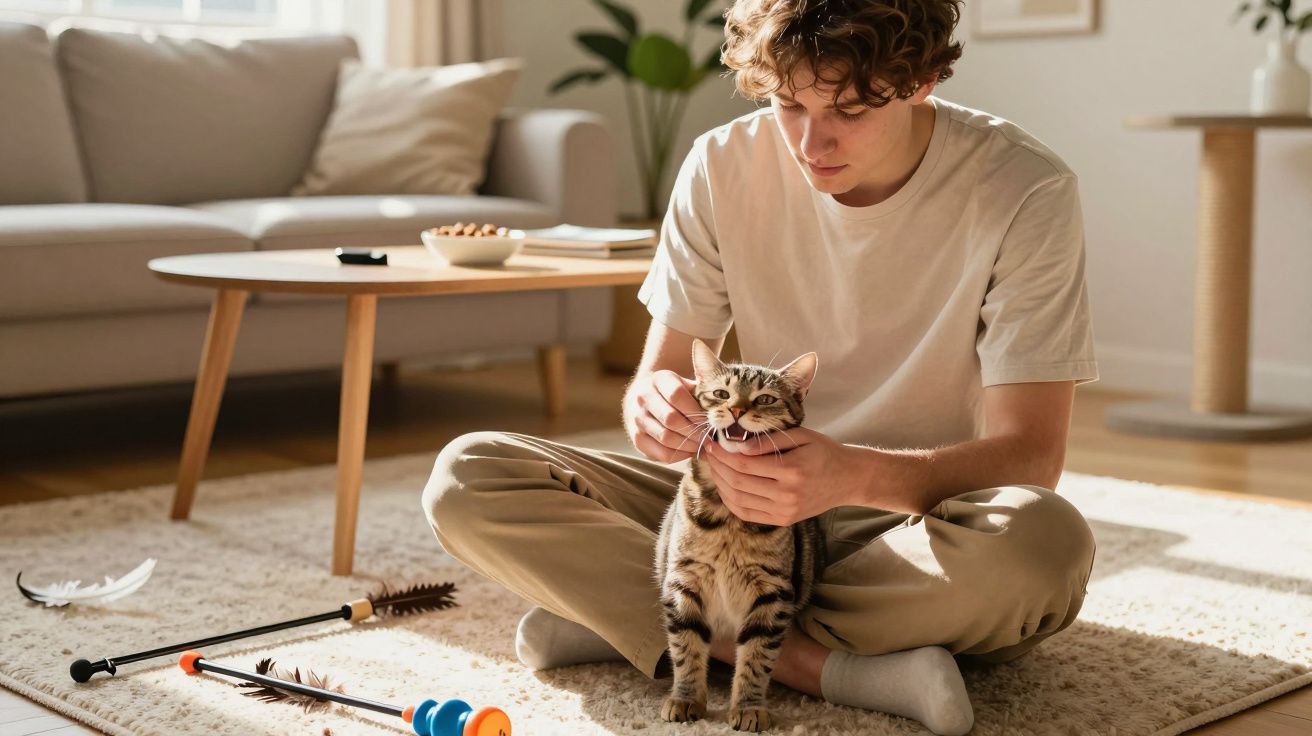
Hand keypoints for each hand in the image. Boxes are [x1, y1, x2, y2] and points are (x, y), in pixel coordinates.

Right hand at [623, 370, 707, 462]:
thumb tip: (725, 410)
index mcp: (659, 379)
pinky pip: (660, 453)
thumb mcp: (687, 384)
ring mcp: (637, 418)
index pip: (676, 395)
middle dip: (694, 431)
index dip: (695, 411)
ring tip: (702, 445)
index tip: (710, 421)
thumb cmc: (676, 392)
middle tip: (709, 438)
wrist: (646, 398)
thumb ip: (704, 393)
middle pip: (670, 419)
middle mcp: (643, 397)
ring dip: (688, 445)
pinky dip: (679, 455)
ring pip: (665, 437)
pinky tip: (690, 451)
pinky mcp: (636, 438)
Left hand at [702, 427, 868, 525]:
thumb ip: (769, 441)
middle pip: (738, 482)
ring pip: (738, 500)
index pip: (744, 464)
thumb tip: (738, 445)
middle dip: (717, 467)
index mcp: (791, 471)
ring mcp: (784, 511)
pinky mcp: (783, 520)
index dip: (723, 454)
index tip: (712, 443)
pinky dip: (731, 501)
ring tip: (714, 468)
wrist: (849, 479)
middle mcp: (786, 494)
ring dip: (720, 483)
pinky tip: (725, 486)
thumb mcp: (801, 436)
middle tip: (708, 453)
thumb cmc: (824, 452)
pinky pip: (747, 513)